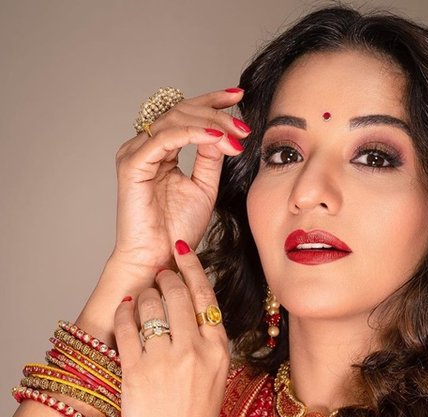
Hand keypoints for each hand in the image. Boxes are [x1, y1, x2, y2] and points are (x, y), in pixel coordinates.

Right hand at [108, 87, 249, 279]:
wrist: (159, 260)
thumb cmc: (177, 231)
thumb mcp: (205, 188)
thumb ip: (211, 159)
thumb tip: (223, 132)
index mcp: (160, 150)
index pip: (185, 114)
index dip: (212, 101)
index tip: (239, 96)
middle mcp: (144, 147)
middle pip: (181, 111)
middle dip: (216, 112)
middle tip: (243, 124)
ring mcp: (135, 153)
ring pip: (175, 120)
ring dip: (211, 123)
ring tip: (236, 135)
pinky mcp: (133, 164)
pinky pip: (165, 138)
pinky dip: (194, 135)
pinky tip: (217, 138)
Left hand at [113, 241, 229, 416]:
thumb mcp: (216, 380)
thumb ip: (207, 345)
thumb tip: (191, 312)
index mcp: (219, 351)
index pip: (205, 296)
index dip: (191, 268)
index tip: (180, 252)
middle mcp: (195, 350)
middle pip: (176, 294)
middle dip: (163, 279)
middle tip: (156, 278)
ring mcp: (166, 361)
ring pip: (150, 306)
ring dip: (141, 296)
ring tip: (138, 300)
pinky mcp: (137, 372)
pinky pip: (126, 328)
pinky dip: (122, 315)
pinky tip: (123, 313)